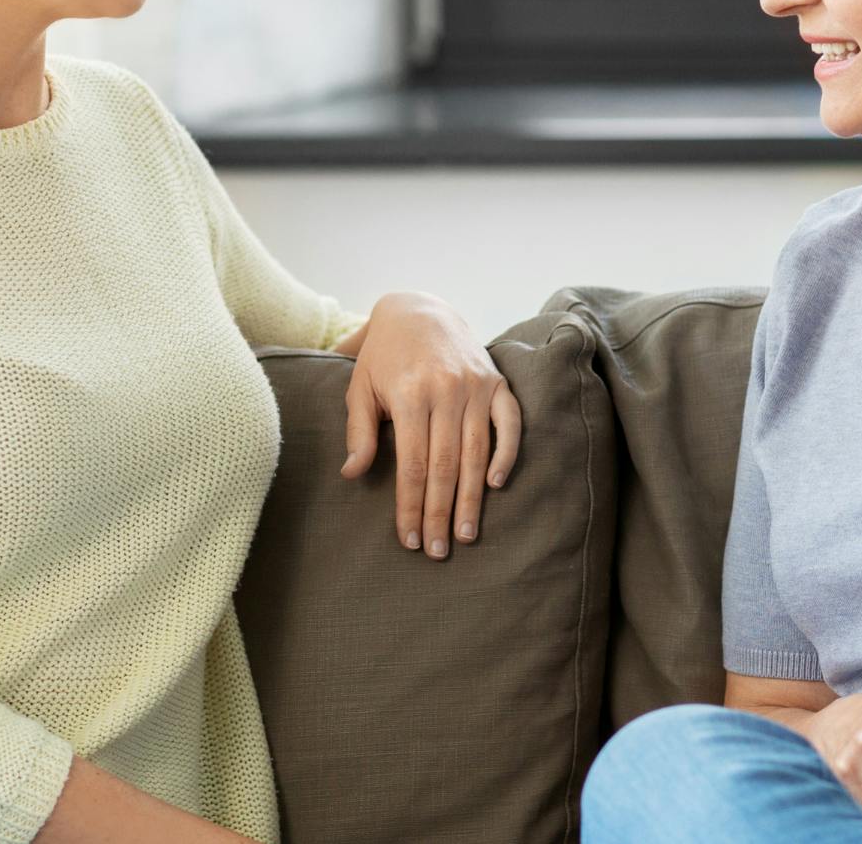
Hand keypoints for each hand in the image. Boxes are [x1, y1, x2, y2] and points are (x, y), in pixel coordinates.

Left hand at [336, 292, 522, 558]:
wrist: (419, 309)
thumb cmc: (383, 356)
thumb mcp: (360, 387)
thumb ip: (360, 431)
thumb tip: (352, 474)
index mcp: (410, 394)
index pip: (413, 464)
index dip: (412, 505)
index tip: (410, 539)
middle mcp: (447, 390)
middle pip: (446, 466)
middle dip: (441, 512)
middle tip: (438, 551)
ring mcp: (476, 386)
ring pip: (477, 453)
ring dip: (472, 498)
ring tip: (466, 534)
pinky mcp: (497, 382)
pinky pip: (509, 423)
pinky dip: (506, 453)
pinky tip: (497, 485)